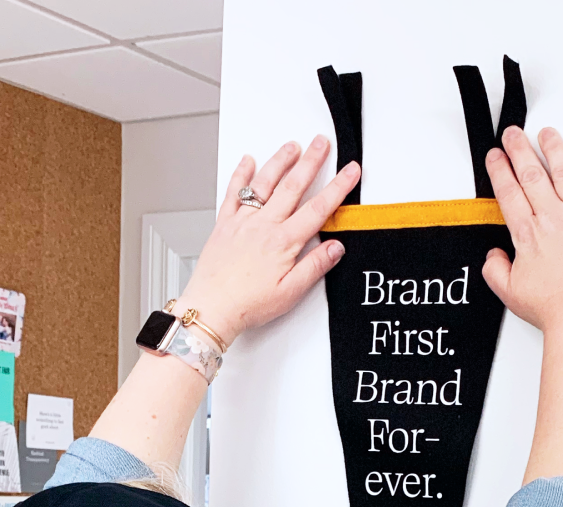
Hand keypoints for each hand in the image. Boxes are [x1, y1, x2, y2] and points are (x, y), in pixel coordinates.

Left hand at [175, 139, 359, 346]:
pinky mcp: (224, 225)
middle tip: (322, 142)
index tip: (350, 171)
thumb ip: (314, 267)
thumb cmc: (247, 304)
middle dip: (311, 161)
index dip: (338, 187)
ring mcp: (243, 222)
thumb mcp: (290, 293)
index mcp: (283, 242)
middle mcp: (264, 226)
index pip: (318, 208)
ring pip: (265, 183)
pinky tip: (248, 161)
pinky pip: (234, 193)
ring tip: (292, 146)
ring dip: (280, 161)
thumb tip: (335, 248)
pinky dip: (241, 174)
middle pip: (293, 186)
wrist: (211, 308)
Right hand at [482, 126, 562, 334]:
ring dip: (554, 148)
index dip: (499, 171)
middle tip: (513, 134)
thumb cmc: (552, 309)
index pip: (509, 194)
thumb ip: (495, 270)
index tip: (495, 157)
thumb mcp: (509, 293)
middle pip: (532, 175)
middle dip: (519, 150)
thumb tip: (493, 255)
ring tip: (547, 133)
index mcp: (528, 234)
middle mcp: (553, 218)